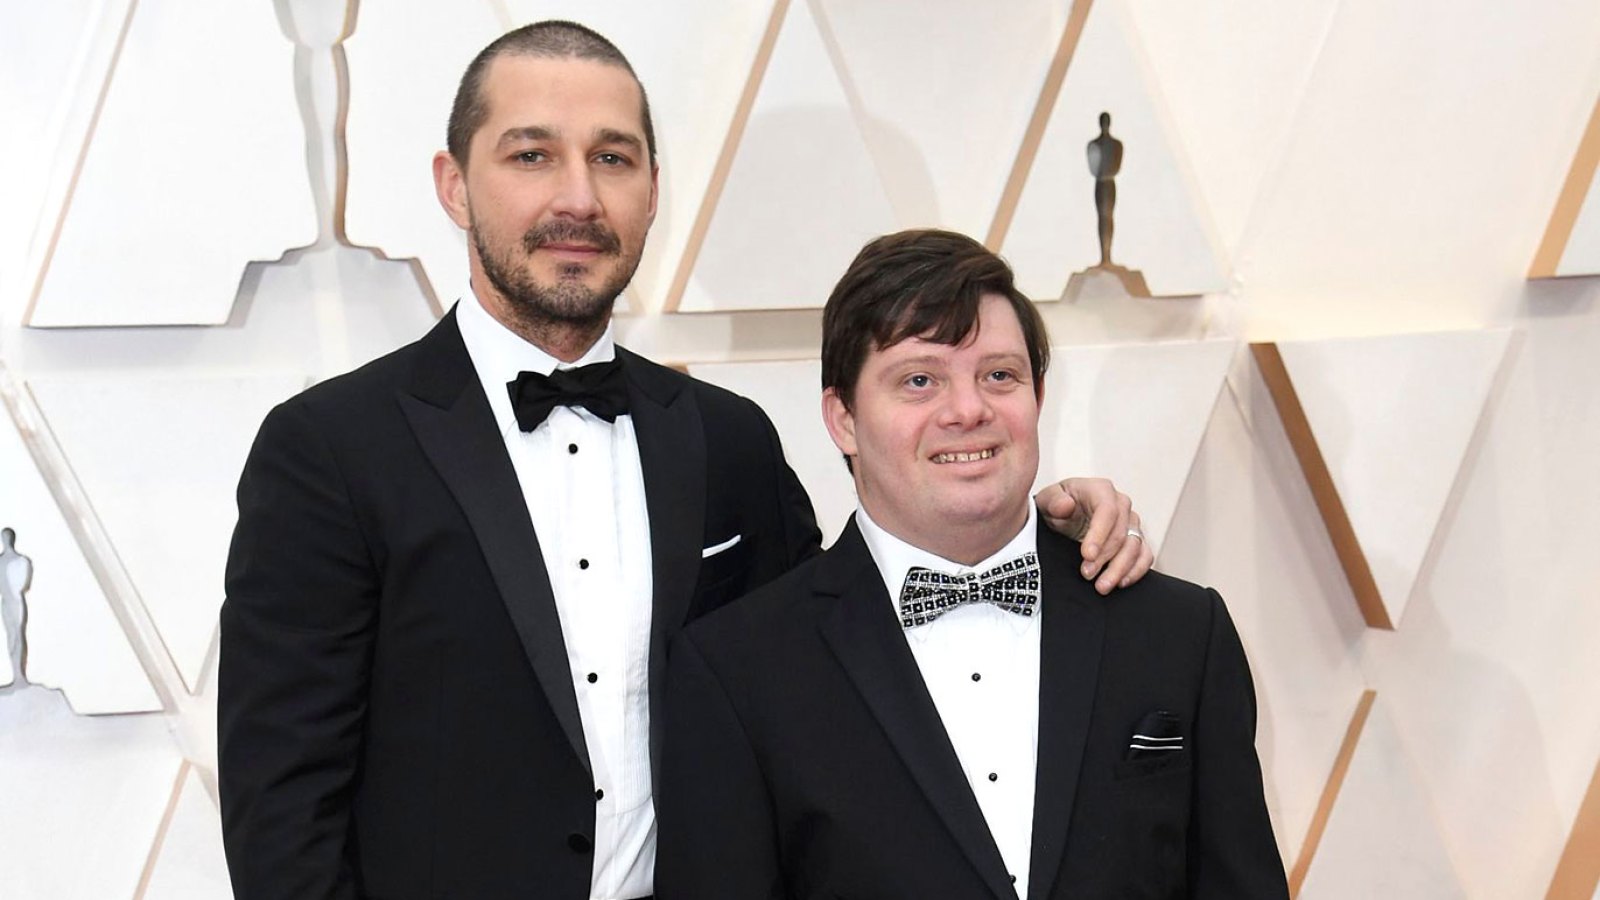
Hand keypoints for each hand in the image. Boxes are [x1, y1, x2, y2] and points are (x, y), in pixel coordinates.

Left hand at [1034, 477, 1153, 594]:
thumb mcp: (1047, 500)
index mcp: (1100, 490)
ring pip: (1135, 546)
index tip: (1087, 555)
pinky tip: (1121, 582)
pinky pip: (1145, 555)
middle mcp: (1120, 504)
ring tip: (1101, 585)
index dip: (1099, 534)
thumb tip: (1066, 504)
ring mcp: (1131, 522)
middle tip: (1087, 574)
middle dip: (1105, 557)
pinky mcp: (1136, 539)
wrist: (1063, 515)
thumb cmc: (1057, 505)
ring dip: (1120, 569)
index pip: (1107, 511)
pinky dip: (1136, 570)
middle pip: (1122, 532)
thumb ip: (1054, 501)